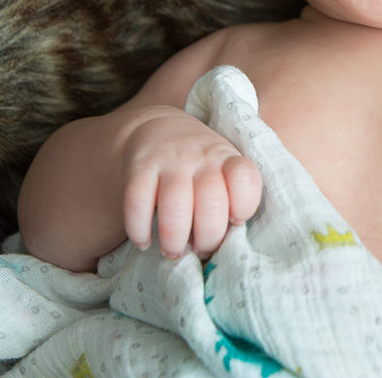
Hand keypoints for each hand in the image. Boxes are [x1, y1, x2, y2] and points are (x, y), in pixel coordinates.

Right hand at [121, 107, 261, 258]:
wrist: (160, 129)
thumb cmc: (200, 164)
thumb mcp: (223, 169)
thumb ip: (230, 199)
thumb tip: (226, 246)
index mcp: (227, 159)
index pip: (244, 177)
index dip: (244, 205)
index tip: (235, 222)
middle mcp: (201, 157)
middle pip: (211, 202)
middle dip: (208, 238)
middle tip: (200, 250)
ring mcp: (170, 160)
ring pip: (175, 205)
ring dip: (174, 239)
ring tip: (173, 252)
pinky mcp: (140, 166)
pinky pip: (137, 202)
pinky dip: (139, 229)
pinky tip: (144, 241)